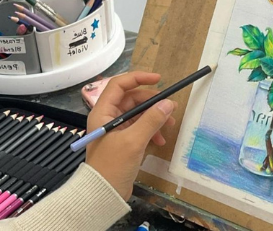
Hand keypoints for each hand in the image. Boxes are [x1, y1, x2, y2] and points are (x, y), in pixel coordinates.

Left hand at [83, 72, 175, 199]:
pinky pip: (139, 128)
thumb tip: (168, 104)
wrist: (103, 193)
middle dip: (152, 103)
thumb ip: (151, 120)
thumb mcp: (133, 141)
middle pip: (131, 99)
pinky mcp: (123, 141)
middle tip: (170, 109)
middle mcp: (107, 117)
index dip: (138, 78)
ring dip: (154, 118)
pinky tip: (160, 141)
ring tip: (169, 127)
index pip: (119, 85)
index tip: (158, 79)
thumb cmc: (113, 165)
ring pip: (138, 114)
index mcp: (102, 112)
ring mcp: (115, 130)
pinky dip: (151, 131)